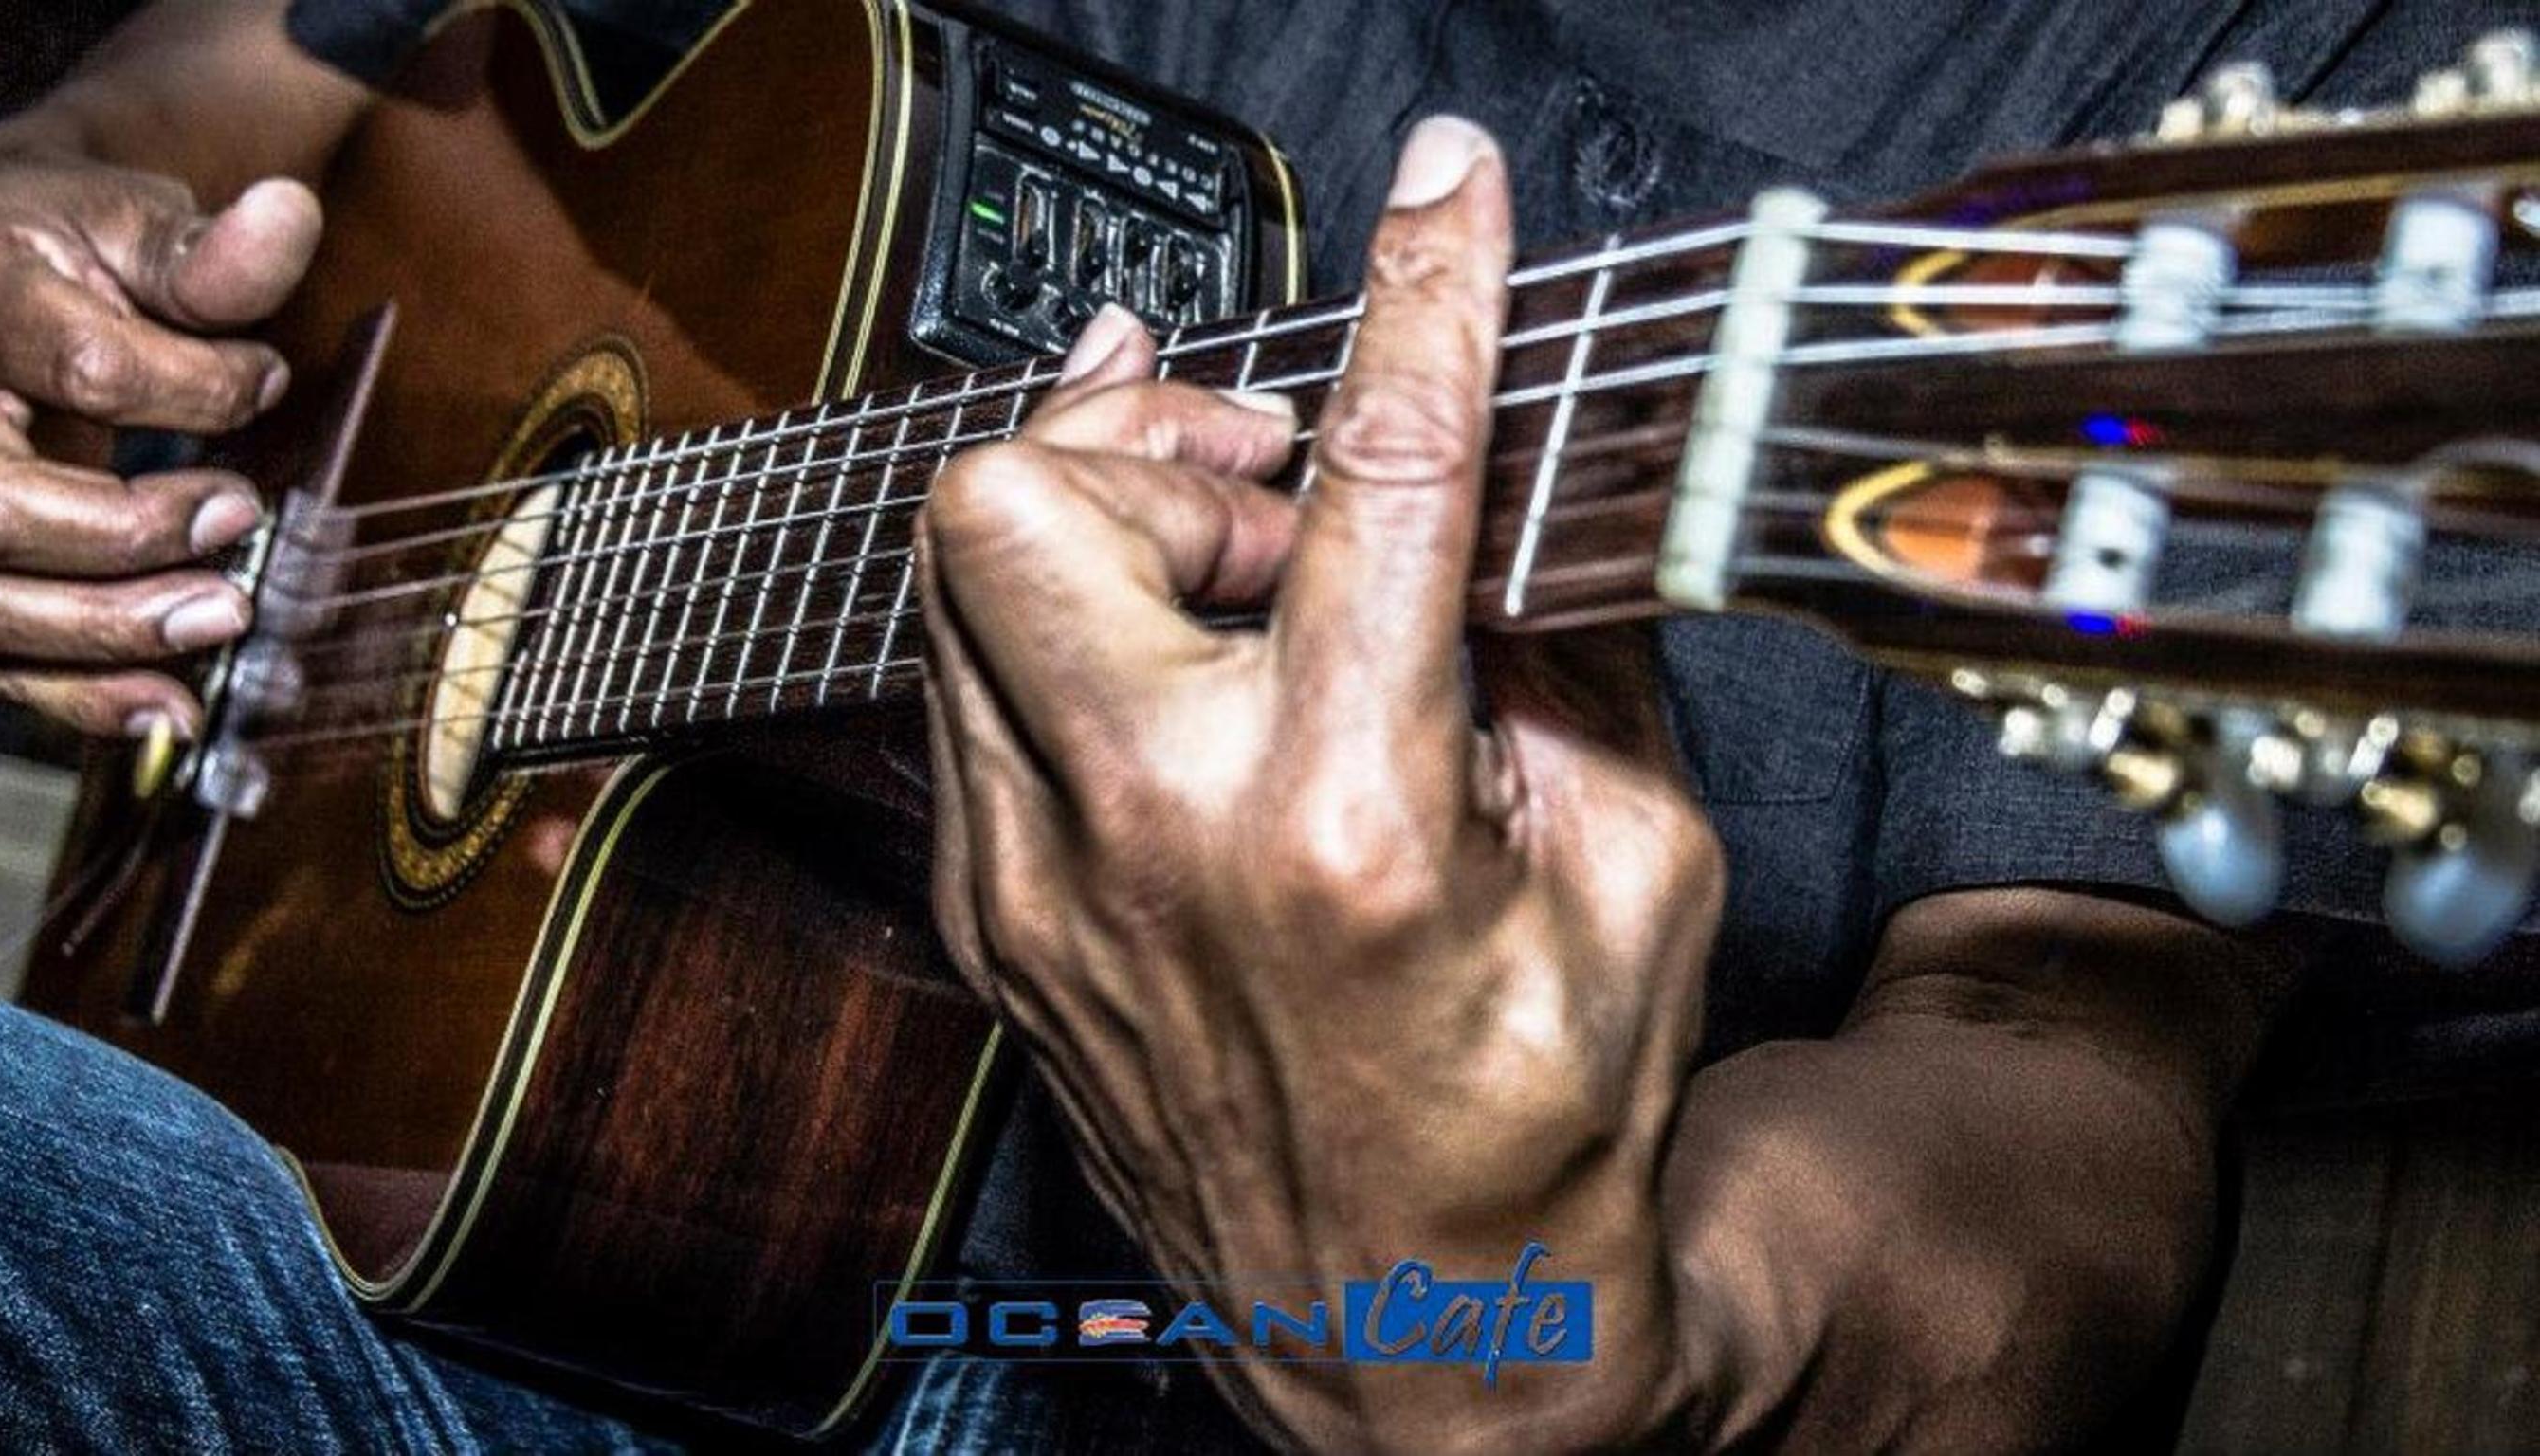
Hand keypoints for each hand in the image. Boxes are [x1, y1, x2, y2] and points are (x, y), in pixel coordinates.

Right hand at [0, 148, 321, 734]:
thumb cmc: (67, 253)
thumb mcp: (138, 224)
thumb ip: (213, 253)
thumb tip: (291, 218)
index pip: (85, 365)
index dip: (196, 388)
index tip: (266, 380)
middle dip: (126, 538)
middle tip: (242, 527)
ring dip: (110, 630)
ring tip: (224, 619)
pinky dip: (81, 696)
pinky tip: (167, 709)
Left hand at [921, 118, 1722, 1448]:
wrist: (1412, 1337)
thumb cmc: (1539, 1123)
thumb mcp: (1639, 871)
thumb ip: (1570, 649)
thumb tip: (1516, 476)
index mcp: (1344, 822)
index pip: (1374, 476)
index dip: (1425, 291)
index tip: (1449, 188)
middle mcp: (1148, 838)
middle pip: (1025, 494)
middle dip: (1162, 440)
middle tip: (1285, 498)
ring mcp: (1035, 882)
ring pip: (961, 573)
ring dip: (1106, 519)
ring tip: (1238, 561)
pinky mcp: (991, 916)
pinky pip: (968, 685)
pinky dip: (1063, 625)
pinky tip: (1168, 653)